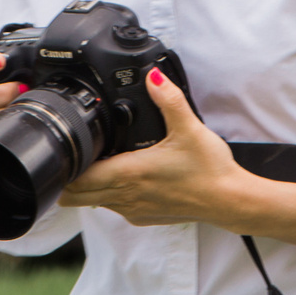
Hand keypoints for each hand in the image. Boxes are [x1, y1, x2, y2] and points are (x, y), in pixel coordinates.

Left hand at [58, 69, 247, 227]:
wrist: (229, 201)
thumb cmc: (210, 170)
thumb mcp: (189, 128)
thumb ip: (168, 99)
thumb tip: (153, 77)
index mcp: (129, 174)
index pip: (77, 180)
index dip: (67, 166)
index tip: (69, 149)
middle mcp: (126, 197)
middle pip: (76, 196)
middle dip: (70, 177)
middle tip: (79, 155)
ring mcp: (134, 210)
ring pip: (94, 203)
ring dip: (90, 186)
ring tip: (102, 162)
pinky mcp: (144, 217)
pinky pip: (115, 208)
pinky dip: (110, 195)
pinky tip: (127, 178)